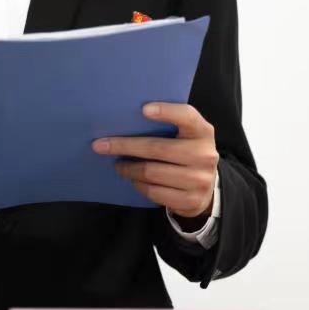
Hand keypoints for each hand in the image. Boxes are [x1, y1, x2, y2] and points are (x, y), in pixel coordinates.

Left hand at [93, 103, 217, 220]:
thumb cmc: (188, 152)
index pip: (187, 116)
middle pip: (157, 148)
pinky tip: (133, 179)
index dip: (167, 112)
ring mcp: (199, 180)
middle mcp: (204, 155)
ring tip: (118, 165)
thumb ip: (171, 125)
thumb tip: (129, 119)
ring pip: (151, 172)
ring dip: (128, 169)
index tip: (143, 109)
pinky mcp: (190, 200)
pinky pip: (155, 192)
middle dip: (125, 146)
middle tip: (101, 145)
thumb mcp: (188, 135)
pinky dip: (139, 185)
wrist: (207, 186)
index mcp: (203, 132)